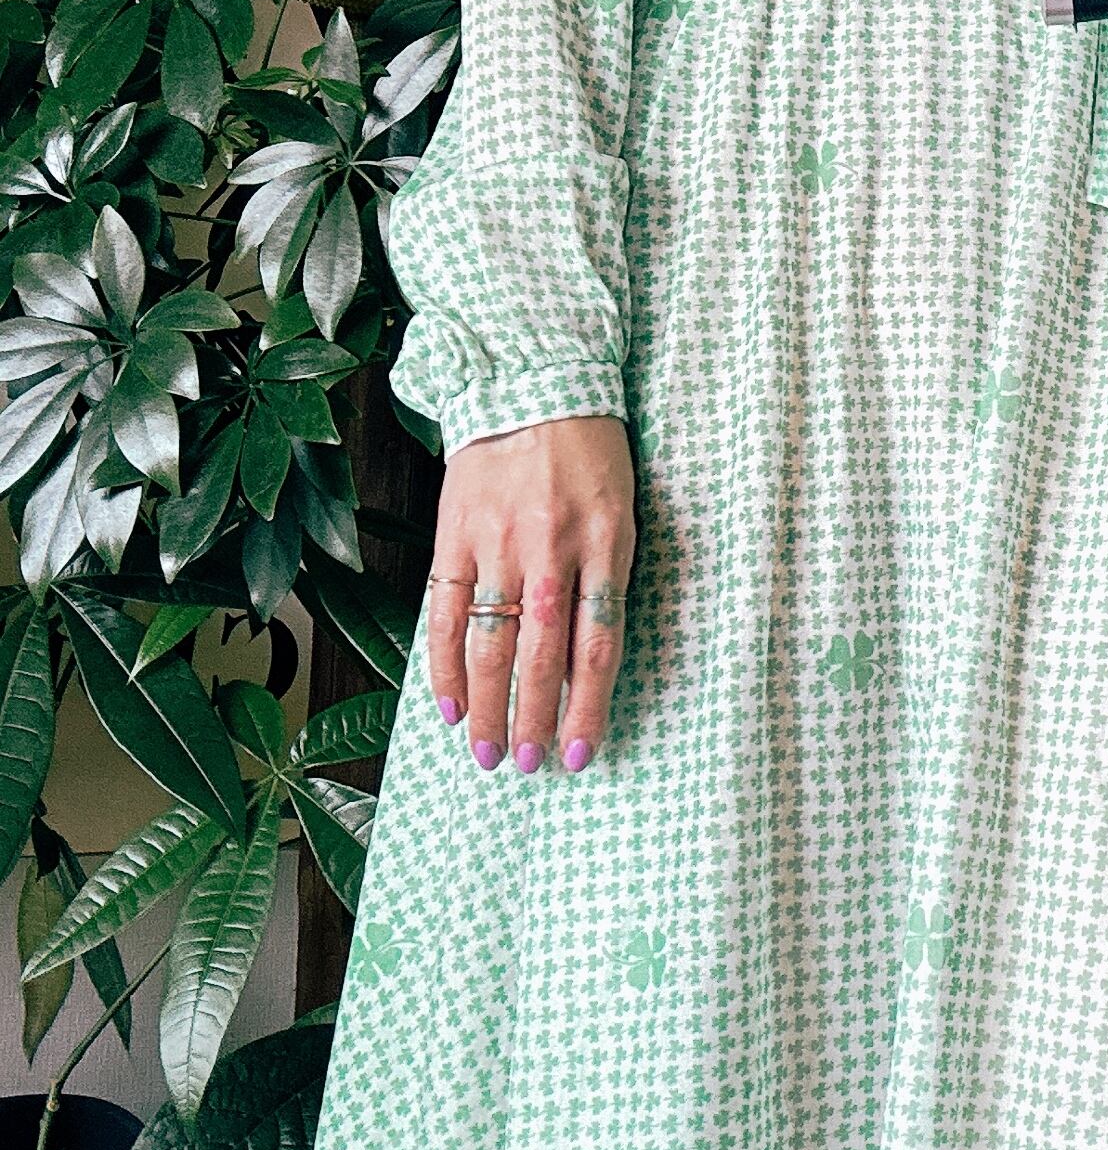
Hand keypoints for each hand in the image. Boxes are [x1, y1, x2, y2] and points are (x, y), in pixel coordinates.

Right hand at [427, 413, 637, 774]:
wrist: (532, 384)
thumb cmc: (589, 450)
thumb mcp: (622, 506)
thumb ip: (609, 573)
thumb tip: (596, 656)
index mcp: (606, 542)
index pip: (599, 644)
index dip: (589, 706)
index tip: (581, 753)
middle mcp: (553, 548)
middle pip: (544, 655)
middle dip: (536, 719)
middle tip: (530, 765)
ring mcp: (499, 542)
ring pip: (491, 642)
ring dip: (489, 706)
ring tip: (489, 751)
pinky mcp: (455, 534)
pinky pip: (444, 611)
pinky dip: (443, 664)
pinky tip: (448, 705)